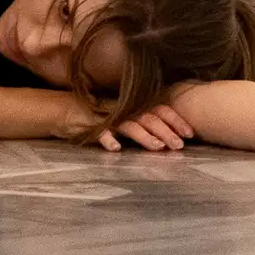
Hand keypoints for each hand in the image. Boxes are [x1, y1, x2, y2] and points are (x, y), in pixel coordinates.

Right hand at [63, 100, 197, 151]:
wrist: (64, 109)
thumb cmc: (99, 116)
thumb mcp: (124, 117)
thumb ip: (143, 122)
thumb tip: (170, 135)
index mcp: (134, 106)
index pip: (159, 109)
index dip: (176, 120)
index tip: (190, 133)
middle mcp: (124, 109)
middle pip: (149, 118)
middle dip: (166, 132)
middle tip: (179, 145)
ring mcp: (107, 117)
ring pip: (129, 126)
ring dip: (145, 137)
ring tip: (157, 148)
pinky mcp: (89, 125)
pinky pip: (99, 133)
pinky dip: (108, 140)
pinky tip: (115, 149)